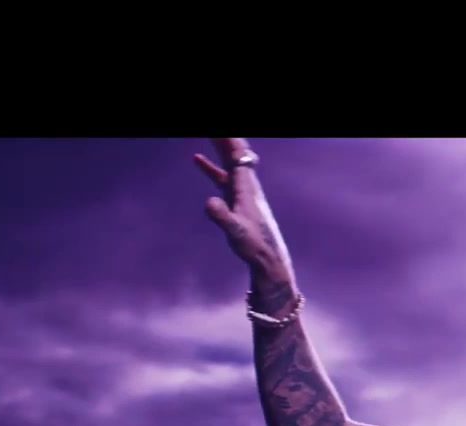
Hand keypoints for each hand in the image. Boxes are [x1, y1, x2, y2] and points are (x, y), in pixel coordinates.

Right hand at [193, 137, 296, 301]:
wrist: (267, 258)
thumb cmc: (254, 245)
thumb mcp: (235, 231)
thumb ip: (221, 216)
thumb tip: (208, 203)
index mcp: (247, 188)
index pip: (238, 156)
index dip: (229, 141)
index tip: (220, 129)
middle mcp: (246, 186)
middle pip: (235, 154)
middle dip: (224, 139)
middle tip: (214, 128)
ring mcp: (242, 192)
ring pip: (229, 163)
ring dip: (219, 147)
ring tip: (209, 133)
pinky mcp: (237, 200)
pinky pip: (223, 176)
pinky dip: (211, 166)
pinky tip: (198, 159)